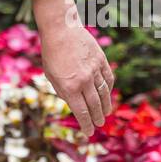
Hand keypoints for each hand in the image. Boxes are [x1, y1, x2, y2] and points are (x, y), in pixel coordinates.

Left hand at [32, 0, 113, 137]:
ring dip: (106, 106)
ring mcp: (94, 70)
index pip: (81, 112)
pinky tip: (108, 95)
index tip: (88, 133)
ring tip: (105, 114)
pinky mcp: (101, 60)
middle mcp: (83, 80)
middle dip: (97, 118)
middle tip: (98, 125)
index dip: (86, 125)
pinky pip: (108, 79)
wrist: (60, 28)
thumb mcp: (51, 75)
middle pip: (94, 105)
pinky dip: (109, 89)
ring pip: (104, 94)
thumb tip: (73, 104)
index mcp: (69, 86)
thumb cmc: (51, 52)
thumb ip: (62, 91)